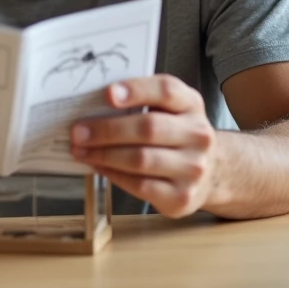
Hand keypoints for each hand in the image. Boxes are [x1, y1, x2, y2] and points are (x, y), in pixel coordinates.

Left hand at [70, 74, 216, 217]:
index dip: (137, 90)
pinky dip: (113, 174)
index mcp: (190, 104)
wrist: (210, 172)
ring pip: (141, 159)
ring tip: (81, 151)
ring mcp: (193, 168)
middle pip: (149, 128)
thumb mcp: (168, 109)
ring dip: (104, 154)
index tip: (108, 93)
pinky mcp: (182, 196)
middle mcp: (198, 135)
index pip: (167, 90)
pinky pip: (140, 185)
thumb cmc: (174, 133)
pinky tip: (98, 166)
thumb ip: (140, 101)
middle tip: (78, 132)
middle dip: (106, 130)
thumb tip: (92, 104)